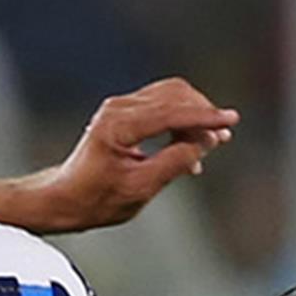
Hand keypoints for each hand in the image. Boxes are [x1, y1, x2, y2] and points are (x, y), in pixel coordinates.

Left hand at [32, 78, 239, 231]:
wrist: (65, 197)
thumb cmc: (95, 199)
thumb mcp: (140, 188)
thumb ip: (174, 163)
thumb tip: (204, 143)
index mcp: (118, 126)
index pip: (172, 112)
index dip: (205, 117)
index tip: (231, 121)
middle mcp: (117, 109)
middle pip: (175, 95)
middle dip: (202, 114)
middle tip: (220, 139)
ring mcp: (118, 107)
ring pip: (171, 96)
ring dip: (194, 115)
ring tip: (207, 144)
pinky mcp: (123, 112)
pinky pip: (161, 105)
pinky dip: (181, 119)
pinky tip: (189, 145)